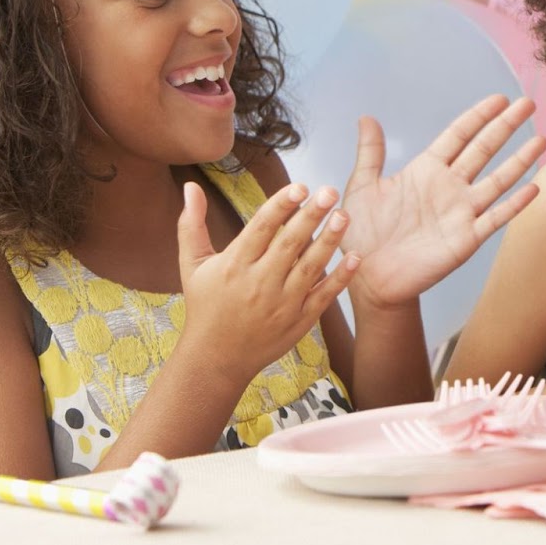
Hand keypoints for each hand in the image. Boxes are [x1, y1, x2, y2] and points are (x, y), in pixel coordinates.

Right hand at [177, 181, 358, 386]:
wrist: (215, 358)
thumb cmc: (205, 305)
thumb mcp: (192, 265)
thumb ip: (192, 225)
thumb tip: (190, 185)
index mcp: (234, 265)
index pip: (260, 229)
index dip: (281, 206)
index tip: (300, 186)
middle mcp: (259, 284)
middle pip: (289, 244)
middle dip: (311, 216)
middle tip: (330, 191)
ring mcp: (282, 304)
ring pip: (310, 268)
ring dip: (329, 242)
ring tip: (344, 215)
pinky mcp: (299, 321)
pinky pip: (323, 296)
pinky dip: (340, 278)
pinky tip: (355, 256)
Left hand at [338, 95, 545, 311]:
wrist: (368, 277)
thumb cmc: (362, 233)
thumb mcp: (362, 186)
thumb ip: (370, 153)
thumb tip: (367, 118)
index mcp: (426, 170)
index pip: (458, 135)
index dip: (479, 116)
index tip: (499, 99)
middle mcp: (449, 186)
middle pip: (483, 150)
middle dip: (505, 126)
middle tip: (527, 104)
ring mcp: (461, 212)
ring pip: (497, 181)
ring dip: (519, 161)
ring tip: (540, 140)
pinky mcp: (467, 239)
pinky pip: (496, 218)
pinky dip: (515, 204)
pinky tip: (533, 187)